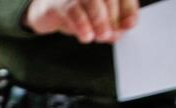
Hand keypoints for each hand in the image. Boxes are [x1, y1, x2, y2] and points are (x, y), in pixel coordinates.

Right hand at [23, 0, 138, 43]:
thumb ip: (112, 22)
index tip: (129, 25)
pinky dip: (82, 25)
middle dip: (113, 19)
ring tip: (102, 36)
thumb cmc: (76, 11)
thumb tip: (121, 30)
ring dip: (100, 21)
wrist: (46, 10)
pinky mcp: (57, 4)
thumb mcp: (97, 17)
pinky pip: (72, 12)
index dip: (128, 10)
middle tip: (113, 35)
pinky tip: (86, 36)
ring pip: (92, 2)